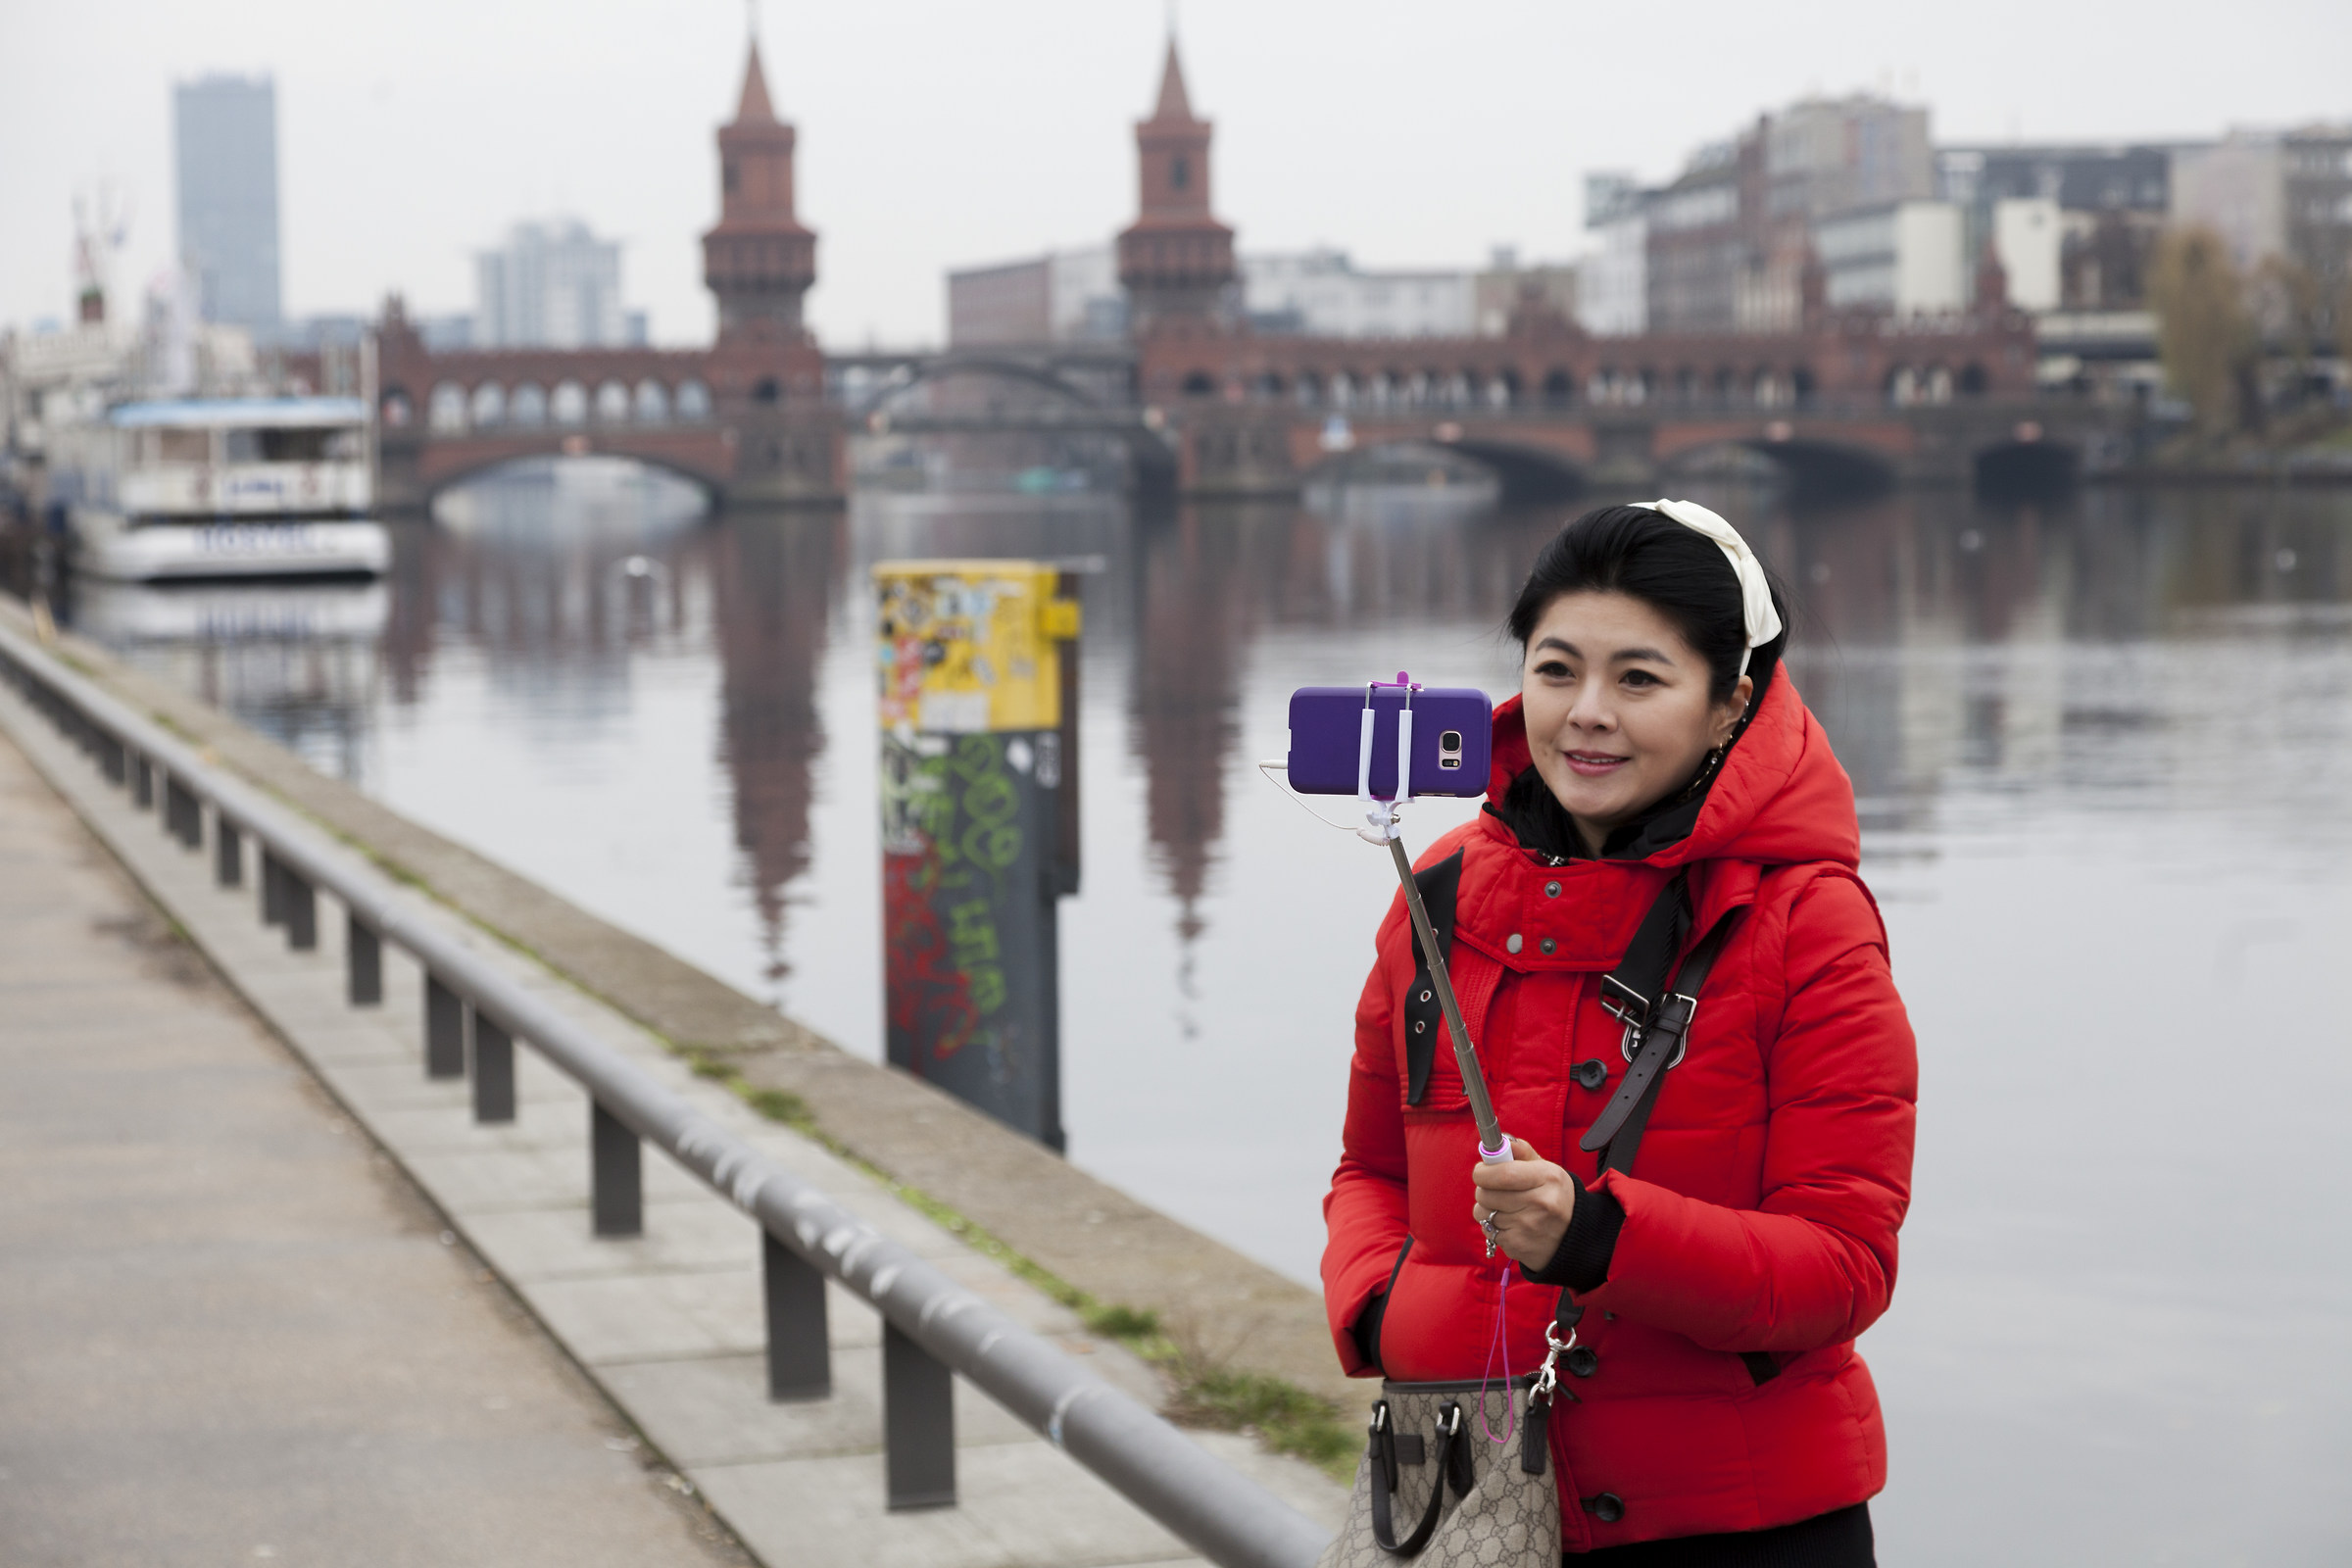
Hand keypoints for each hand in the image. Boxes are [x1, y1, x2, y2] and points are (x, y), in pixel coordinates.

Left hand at [1470, 1138, 1576, 1270]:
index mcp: (1547, 1178)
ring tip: (1504, 1208)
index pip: (1503, 1174)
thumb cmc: (1554, 1196)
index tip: (1481, 1171)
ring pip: (1483, 1214)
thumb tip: (1500, 1141)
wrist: (1574, 1235)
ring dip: (1486, 1210)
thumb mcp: (1546, 1169)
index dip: (1483, 1172)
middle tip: (1494, 1190)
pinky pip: (1489, 1232)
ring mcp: (1529, 1227)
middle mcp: (1540, 1203)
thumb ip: (1522, 1152)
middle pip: (1487, 1194)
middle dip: (1483, 1190)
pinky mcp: (1518, 1246)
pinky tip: (1510, 1225)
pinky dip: (1493, 1228)